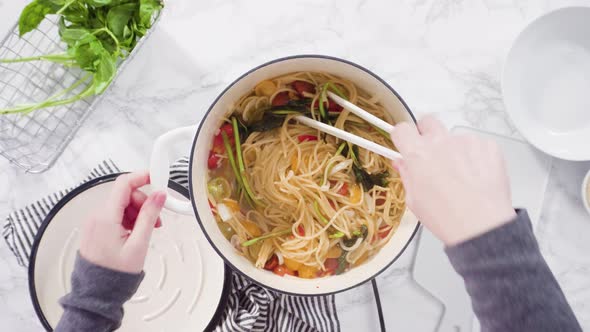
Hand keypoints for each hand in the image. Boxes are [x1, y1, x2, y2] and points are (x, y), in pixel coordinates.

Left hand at [79, 171, 166, 273]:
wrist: (97, 293)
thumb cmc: (116, 274)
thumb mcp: (139, 243)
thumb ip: (149, 215)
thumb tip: (159, 195)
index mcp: (105, 217)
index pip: (124, 184)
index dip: (142, 177)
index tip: (157, 177)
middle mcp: (96, 216)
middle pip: (124, 195)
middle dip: (143, 202)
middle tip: (156, 220)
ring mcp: (94, 222)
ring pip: (120, 205)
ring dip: (136, 212)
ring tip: (146, 231)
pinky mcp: (95, 228)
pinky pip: (114, 215)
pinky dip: (127, 219)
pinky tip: (135, 233)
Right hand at [390, 115, 515, 245]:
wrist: (482, 226)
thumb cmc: (445, 217)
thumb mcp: (415, 200)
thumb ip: (407, 175)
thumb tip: (402, 162)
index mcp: (418, 154)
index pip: (402, 129)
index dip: (403, 137)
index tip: (406, 143)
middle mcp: (441, 141)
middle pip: (428, 122)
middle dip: (426, 133)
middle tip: (432, 153)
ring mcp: (466, 141)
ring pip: (454, 137)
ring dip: (454, 149)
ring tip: (461, 176)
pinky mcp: (487, 145)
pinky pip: (477, 144)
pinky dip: (475, 156)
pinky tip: (476, 176)